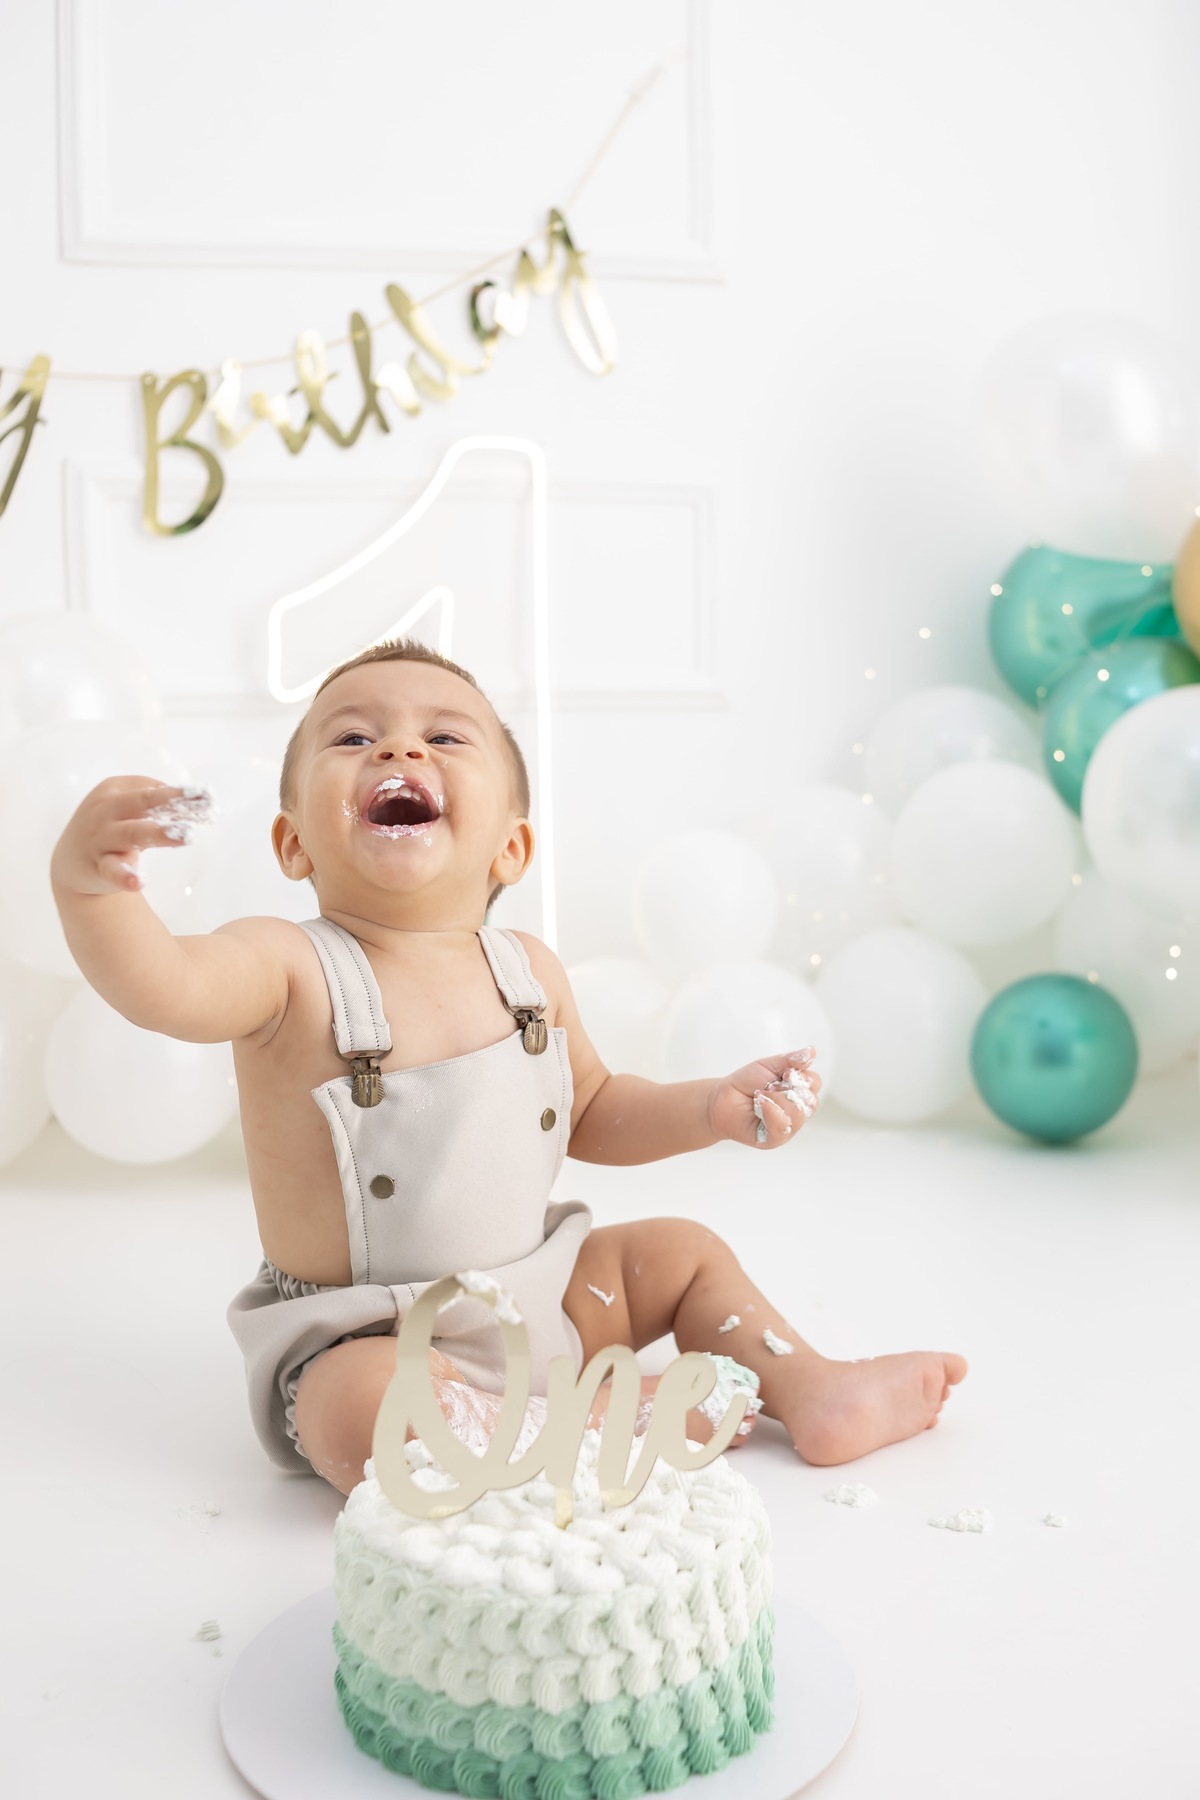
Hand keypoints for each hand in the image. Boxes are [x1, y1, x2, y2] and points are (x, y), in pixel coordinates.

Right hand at [49, 776, 213, 897]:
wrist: (69, 863)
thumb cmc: (111, 827)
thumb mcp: (129, 808)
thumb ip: (159, 802)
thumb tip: (200, 799)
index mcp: (113, 790)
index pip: (151, 789)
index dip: (181, 794)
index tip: (209, 798)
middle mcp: (105, 811)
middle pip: (142, 802)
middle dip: (172, 802)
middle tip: (203, 805)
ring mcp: (100, 839)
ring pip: (132, 833)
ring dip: (159, 833)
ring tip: (187, 836)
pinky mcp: (98, 868)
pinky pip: (112, 871)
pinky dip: (125, 876)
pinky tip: (140, 883)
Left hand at [709, 1047, 822, 1148]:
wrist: (723, 1098)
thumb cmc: (747, 1083)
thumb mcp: (770, 1064)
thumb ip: (792, 1059)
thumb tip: (811, 1052)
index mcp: (799, 1091)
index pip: (814, 1083)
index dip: (801, 1076)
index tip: (785, 1072)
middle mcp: (797, 1109)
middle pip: (811, 1100)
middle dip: (789, 1088)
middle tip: (769, 1085)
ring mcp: (788, 1126)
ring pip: (798, 1113)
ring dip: (777, 1099)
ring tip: (760, 1095)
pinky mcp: (775, 1138)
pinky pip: (783, 1128)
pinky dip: (771, 1112)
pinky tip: (760, 1104)